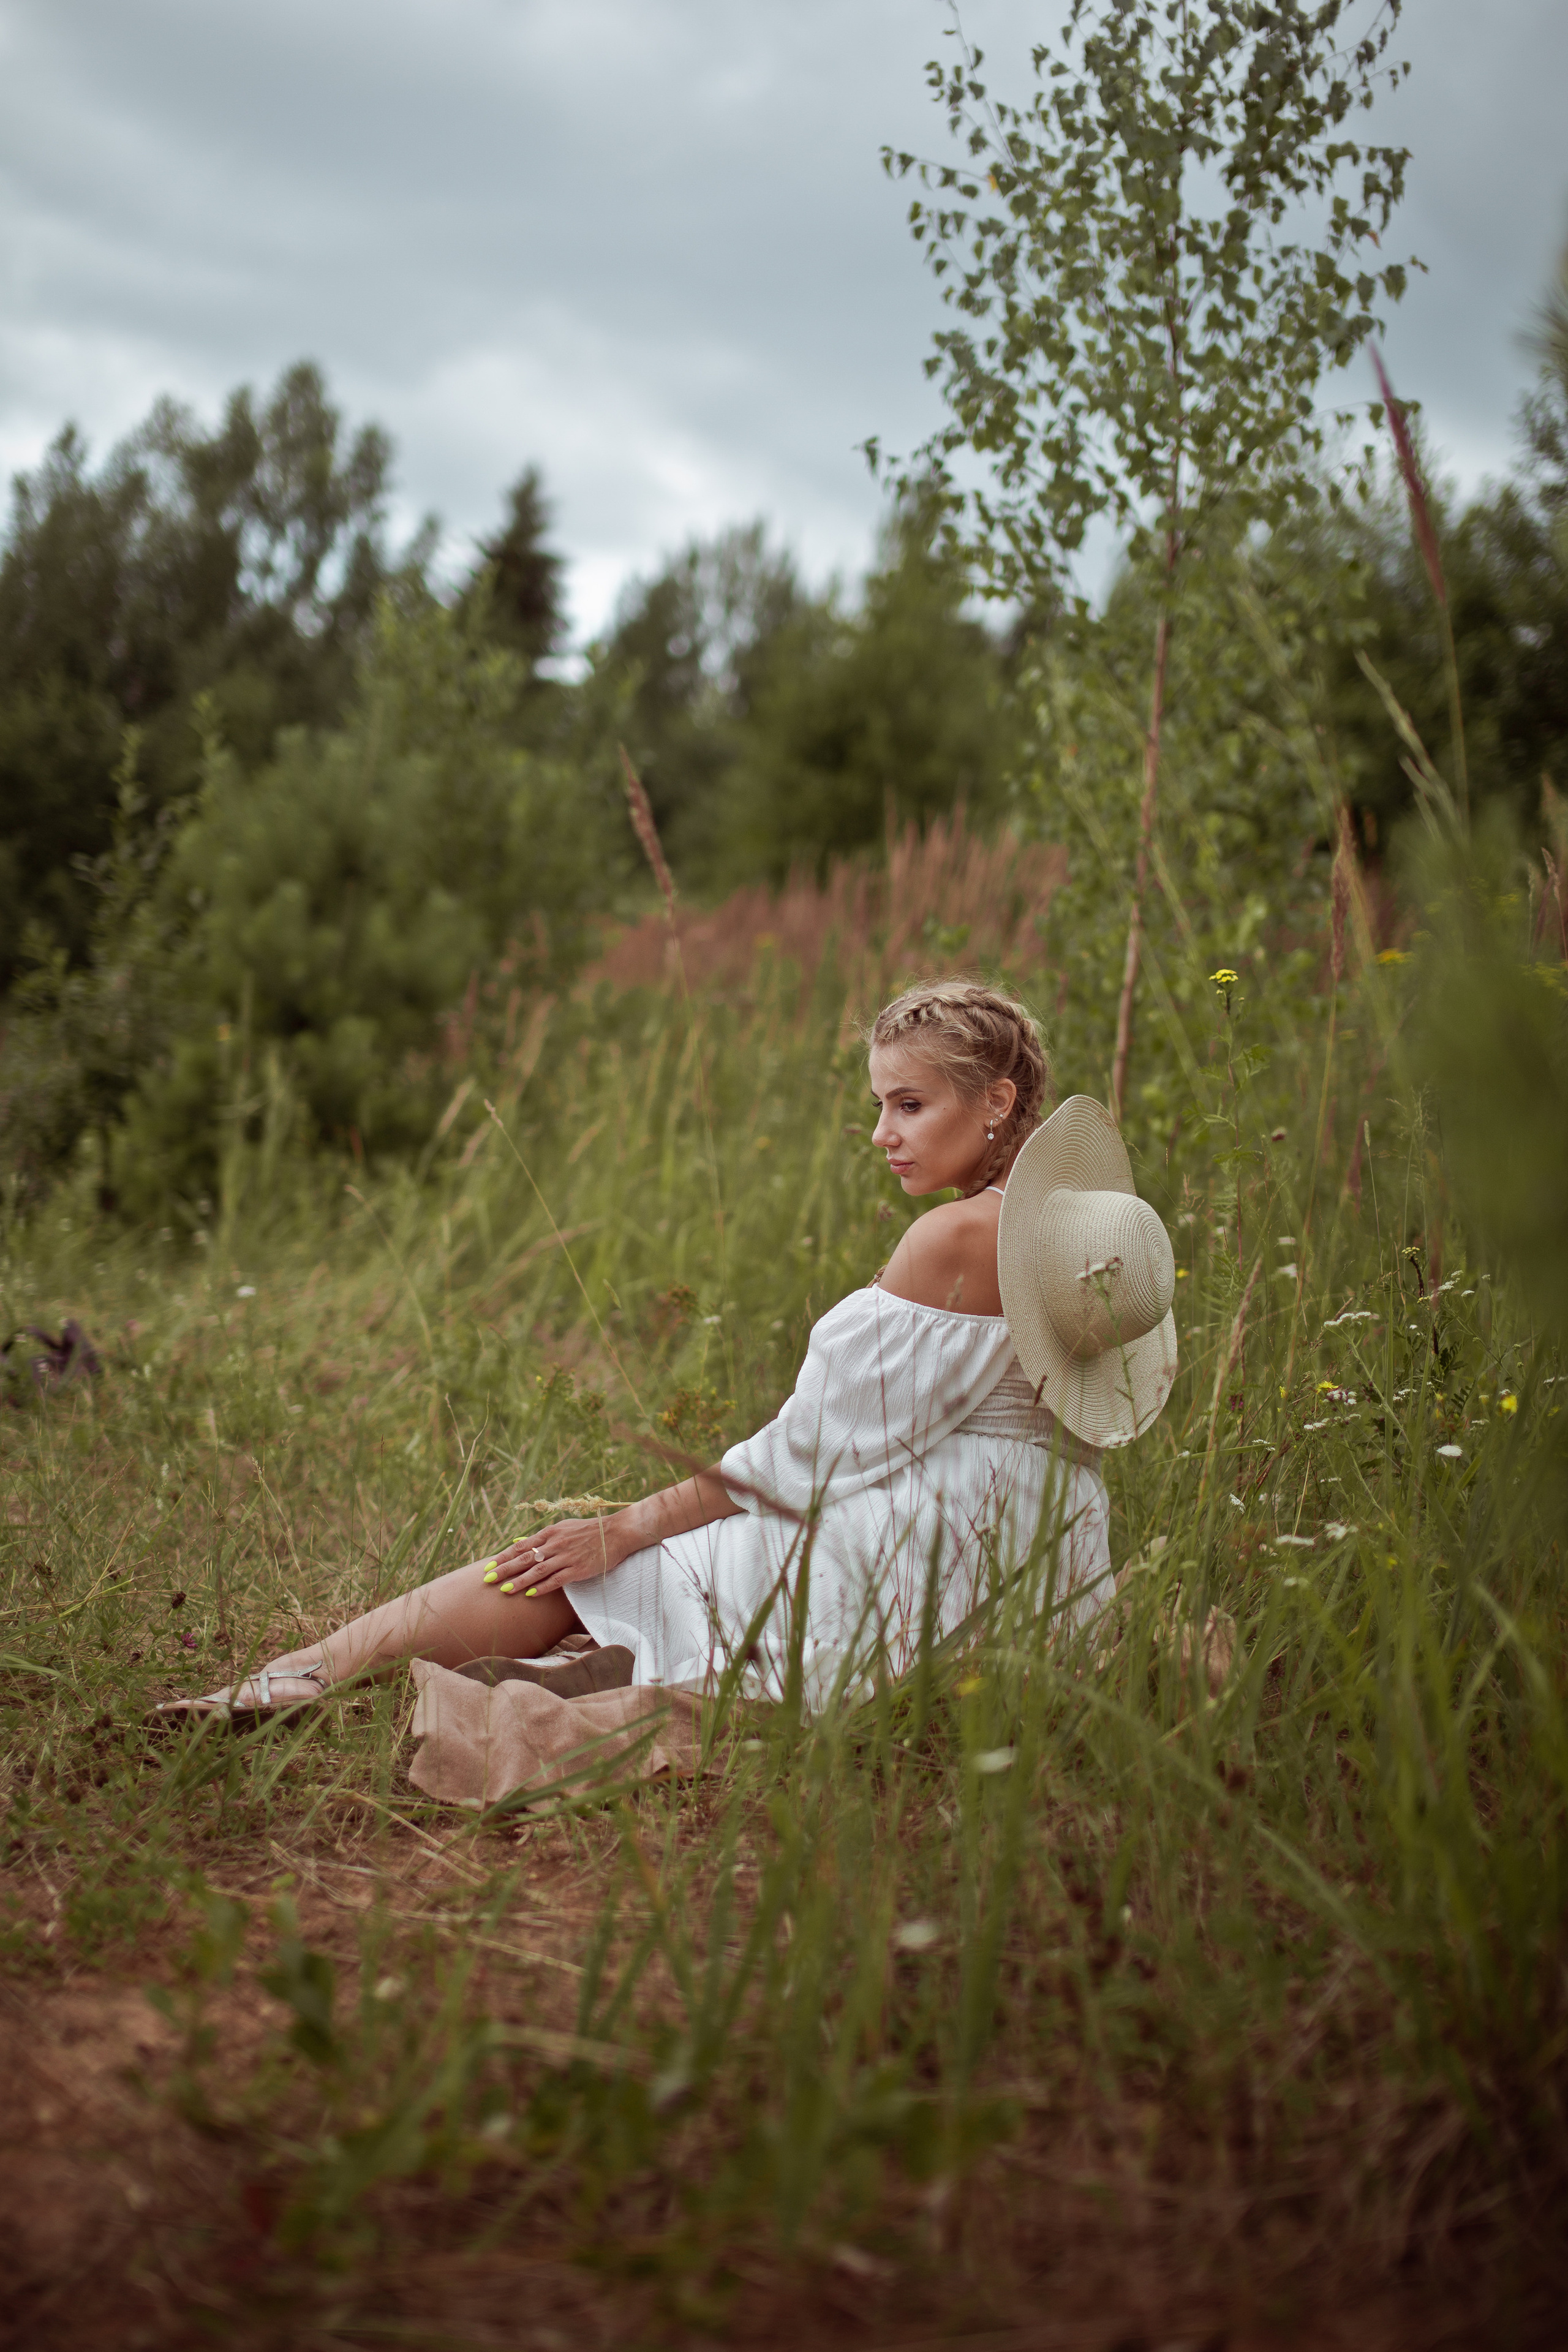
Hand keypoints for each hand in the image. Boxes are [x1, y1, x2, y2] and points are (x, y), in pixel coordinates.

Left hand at [490, 1514, 628, 1595]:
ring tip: (505, 1590)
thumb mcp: (564, 1527)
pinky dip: (543, 1587)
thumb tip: (520, 1542)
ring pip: (538, 1570)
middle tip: (488, 1579)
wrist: (617, 1533)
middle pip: (525, 1558)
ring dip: (520, 1581)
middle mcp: (556, 1544)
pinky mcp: (579, 1569)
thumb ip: (543, 1537)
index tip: (489, 1566)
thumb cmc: (589, 1530)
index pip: (521, 1546)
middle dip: (504, 1569)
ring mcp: (567, 1557)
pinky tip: (531, 1594)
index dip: (503, 1557)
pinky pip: (558, 1580)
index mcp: (551, 1532)